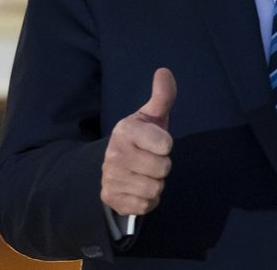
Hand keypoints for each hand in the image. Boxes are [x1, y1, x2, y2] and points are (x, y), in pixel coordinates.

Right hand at [101, 67, 176, 215]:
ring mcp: (111, 177)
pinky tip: (138, 188)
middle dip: (162, 166)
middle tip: (150, 159)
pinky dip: (147, 199)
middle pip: (163, 168)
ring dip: (155, 183)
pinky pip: (146, 205)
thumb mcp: (151, 116)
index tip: (155, 142)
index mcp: (125, 130)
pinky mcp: (111, 198)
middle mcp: (114, 154)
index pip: (166, 144)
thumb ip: (162, 96)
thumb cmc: (142, 137)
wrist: (116, 164)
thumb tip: (164, 71)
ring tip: (144, 173)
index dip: (165, 145)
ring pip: (155, 188)